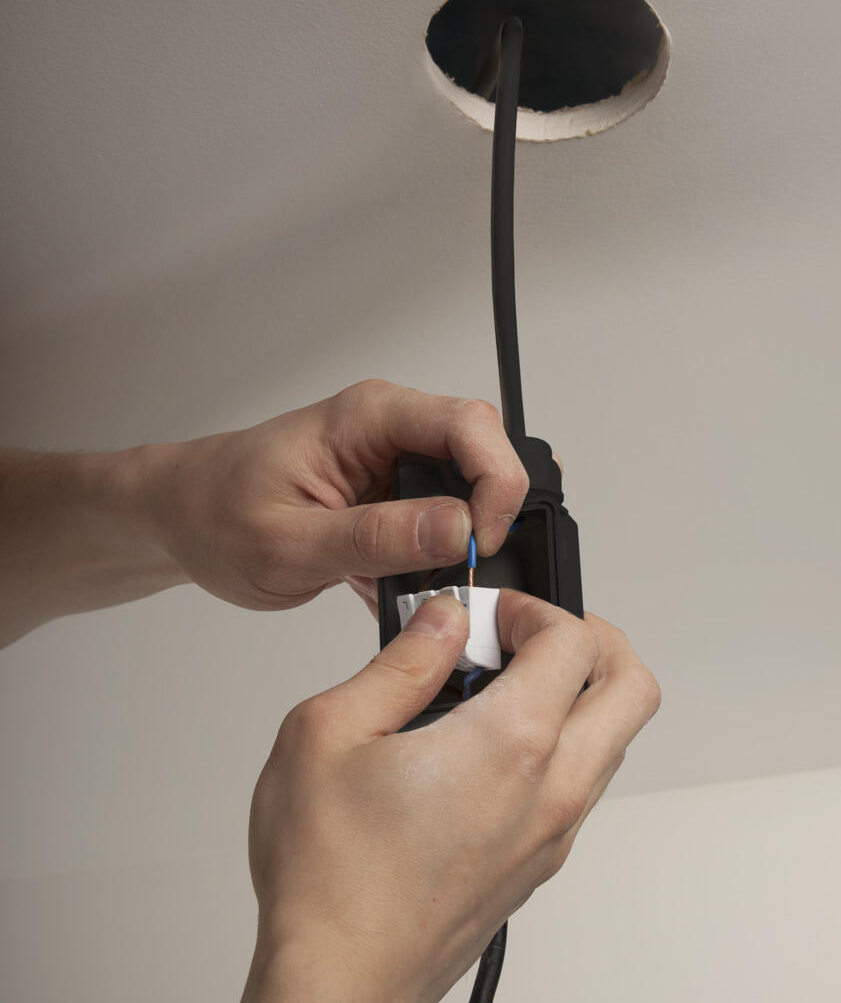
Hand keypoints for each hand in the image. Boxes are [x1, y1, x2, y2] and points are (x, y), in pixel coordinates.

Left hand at [146, 378, 562, 617]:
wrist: (180, 518)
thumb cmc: (214, 516)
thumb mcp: (288, 544)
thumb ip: (376, 537)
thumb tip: (459, 528)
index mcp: (367, 417)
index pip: (470, 425)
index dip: (496, 482)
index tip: (483, 541)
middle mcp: (388, 429)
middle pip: (483, 453)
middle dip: (489, 516)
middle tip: (464, 570)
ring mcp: (392, 462)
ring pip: (467, 494)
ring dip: (459, 544)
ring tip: (422, 582)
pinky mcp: (390, 495)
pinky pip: (440, 521)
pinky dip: (432, 560)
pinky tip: (398, 584)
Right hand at [246, 586, 659, 1002]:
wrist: (341, 983)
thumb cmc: (330, 875)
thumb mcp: (330, 730)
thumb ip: (402, 660)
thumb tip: (444, 619)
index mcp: (511, 744)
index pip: (575, 640)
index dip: (534, 607)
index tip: (490, 615)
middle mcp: (551, 790)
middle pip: (633, 688)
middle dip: (594, 640)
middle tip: (533, 635)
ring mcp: (554, 835)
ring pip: (615, 741)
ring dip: (579, 696)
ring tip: (501, 687)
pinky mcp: (540, 865)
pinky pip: (581, 785)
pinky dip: (559, 745)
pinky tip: (486, 745)